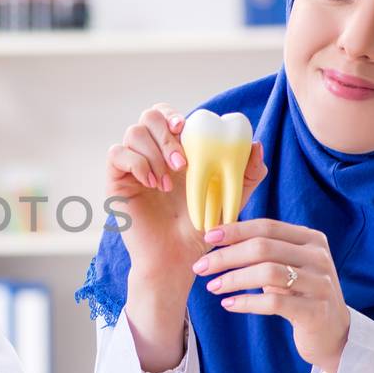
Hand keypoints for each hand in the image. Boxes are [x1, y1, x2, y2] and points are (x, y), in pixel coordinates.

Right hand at [105, 103, 266, 283]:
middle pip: (148, 117)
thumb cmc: (200, 231)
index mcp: (175, 152)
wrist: (176, 258)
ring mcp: (133, 167)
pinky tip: (153, 185)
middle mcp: (152, 155)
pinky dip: (137, 163)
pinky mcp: (117, 181)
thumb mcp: (232, 199)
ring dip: (154, 153)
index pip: (166, 116)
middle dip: (166, 134)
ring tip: (168, 184)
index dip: (173, 114)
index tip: (185, 128)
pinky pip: (117, 154)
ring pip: (133, 133)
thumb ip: (247, 174)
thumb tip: (256, 143)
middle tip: (182, 162)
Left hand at [192, 218, 351, 372]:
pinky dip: (247, 302)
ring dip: (233, 279)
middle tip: (200, 267)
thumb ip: (263, 250)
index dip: (235, 230)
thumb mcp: (287, 266)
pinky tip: (229, 304)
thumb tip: (218, 237)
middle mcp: (319, 257)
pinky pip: (274, 303)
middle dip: (226, 256)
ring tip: (212, 286)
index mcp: (311, 239)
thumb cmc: (300, 294)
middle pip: (263, 248)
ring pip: (267, 273)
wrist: (333, 333)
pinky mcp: (316, 311)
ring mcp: (320, 284)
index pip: (267, 226)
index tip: (207, 237)